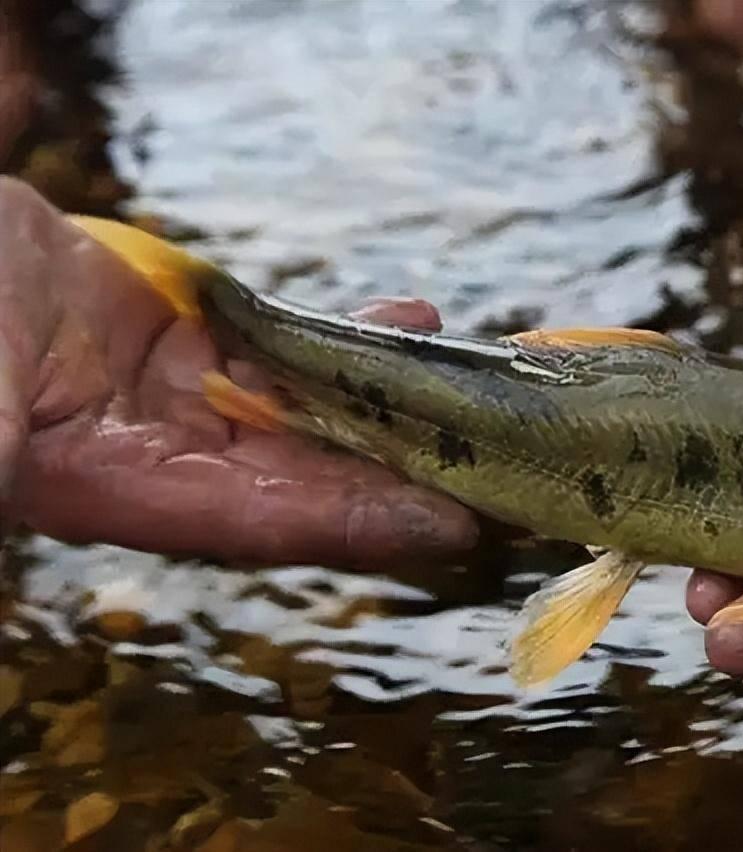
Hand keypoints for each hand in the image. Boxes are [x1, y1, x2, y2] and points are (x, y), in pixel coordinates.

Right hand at [0, 178, 477, 567]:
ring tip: (483, 385)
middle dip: (414, 473)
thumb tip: (1, 487)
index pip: (271, 520)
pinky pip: (294, 344)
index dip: (368, 524)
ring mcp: (193, 397)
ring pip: (320, 406)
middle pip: (319, 473)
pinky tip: (412, 313)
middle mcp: (176, 456)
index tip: (459, 526)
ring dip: (401, 399)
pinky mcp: (199, 343)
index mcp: (125, 489)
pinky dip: (353, 333)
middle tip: (513, 466)